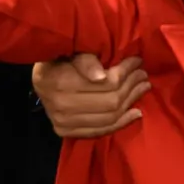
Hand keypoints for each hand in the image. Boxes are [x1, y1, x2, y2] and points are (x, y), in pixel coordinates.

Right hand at [31, 55, 150, 137]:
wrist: (40, 79)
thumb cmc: (58, 58)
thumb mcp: (70, 50)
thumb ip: (85, 60)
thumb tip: (101, 76)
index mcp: (60, 82)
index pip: (106, 83)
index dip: (126, 71)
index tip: (136, 61)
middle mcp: (60, 106)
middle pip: (111, 101)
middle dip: (132, 86)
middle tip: (142, 74)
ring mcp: (63, 123)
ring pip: (109, 117)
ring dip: (130, 102)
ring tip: (142, 88)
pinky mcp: (66, 132)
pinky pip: (100, 131)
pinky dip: (121, 123)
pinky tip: (135, 112)